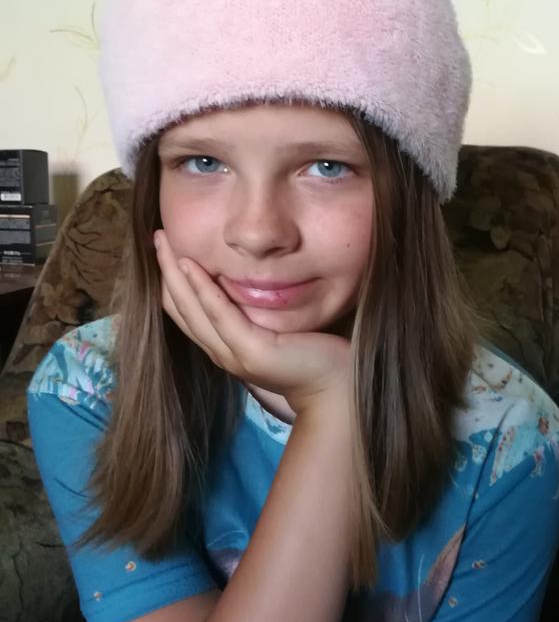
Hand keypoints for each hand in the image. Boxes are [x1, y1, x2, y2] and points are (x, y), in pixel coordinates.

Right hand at [154, 230, 352, 415]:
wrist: (337, 385)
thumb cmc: (314, 353)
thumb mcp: (275, 327)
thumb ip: (257, 310)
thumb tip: (248, 279)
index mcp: (225, 346)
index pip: (185, 312)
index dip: (171, 280)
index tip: (166, 248)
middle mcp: (222, 352)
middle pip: (180, 308)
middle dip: (166, 270)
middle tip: (157, 236)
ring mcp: (233, 354)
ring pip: (191, 308)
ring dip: (174, 272)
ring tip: (164, 241)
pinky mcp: (251, 351)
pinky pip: (219, 313)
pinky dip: (201, 288)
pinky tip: (190, 263)